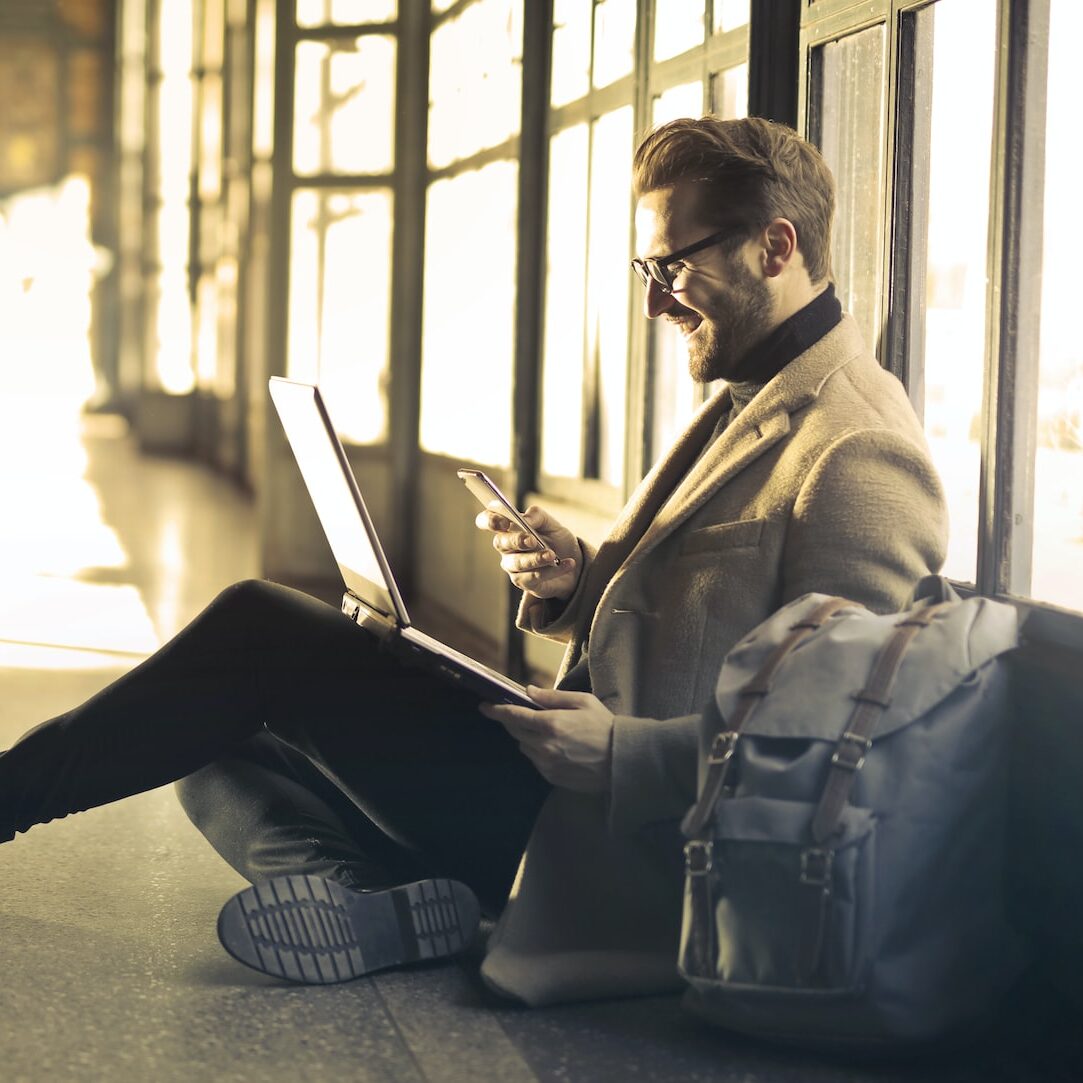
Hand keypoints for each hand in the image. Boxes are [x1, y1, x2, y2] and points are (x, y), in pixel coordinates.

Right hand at [475, 503, 581, 600]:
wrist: (575, 563)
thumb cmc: (557, 540)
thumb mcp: (551, 524)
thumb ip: (537, 516)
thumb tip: (525, 519)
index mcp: (508, 528)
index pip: (486, 521)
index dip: (489, 520)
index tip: (504, 522)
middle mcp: (506, 548)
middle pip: (500, 542)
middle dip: (516, 540)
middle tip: (532, 540)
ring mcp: (513, 567)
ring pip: (516, 563)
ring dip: (535, 558)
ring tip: (553, 555)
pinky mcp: (524, 583)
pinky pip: (533, 577)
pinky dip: (552, 570)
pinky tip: (568, 563)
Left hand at [479, 686, 613, 792]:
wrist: (622, 760)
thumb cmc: (605, 726)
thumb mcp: (583, 702)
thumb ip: (552, 697)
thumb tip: (528, 691)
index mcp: (551, 724)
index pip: (514, 715)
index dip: (496, 710)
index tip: (484, 706)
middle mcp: (544, 746)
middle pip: (515, 732)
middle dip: (511, 721)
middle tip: (515, 713)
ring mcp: (547, 764)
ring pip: (524, 747)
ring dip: (526, 736)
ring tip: (543, 730)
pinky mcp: (552, 777)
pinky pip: (535, 761)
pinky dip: (537, 751)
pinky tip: (553, 746)